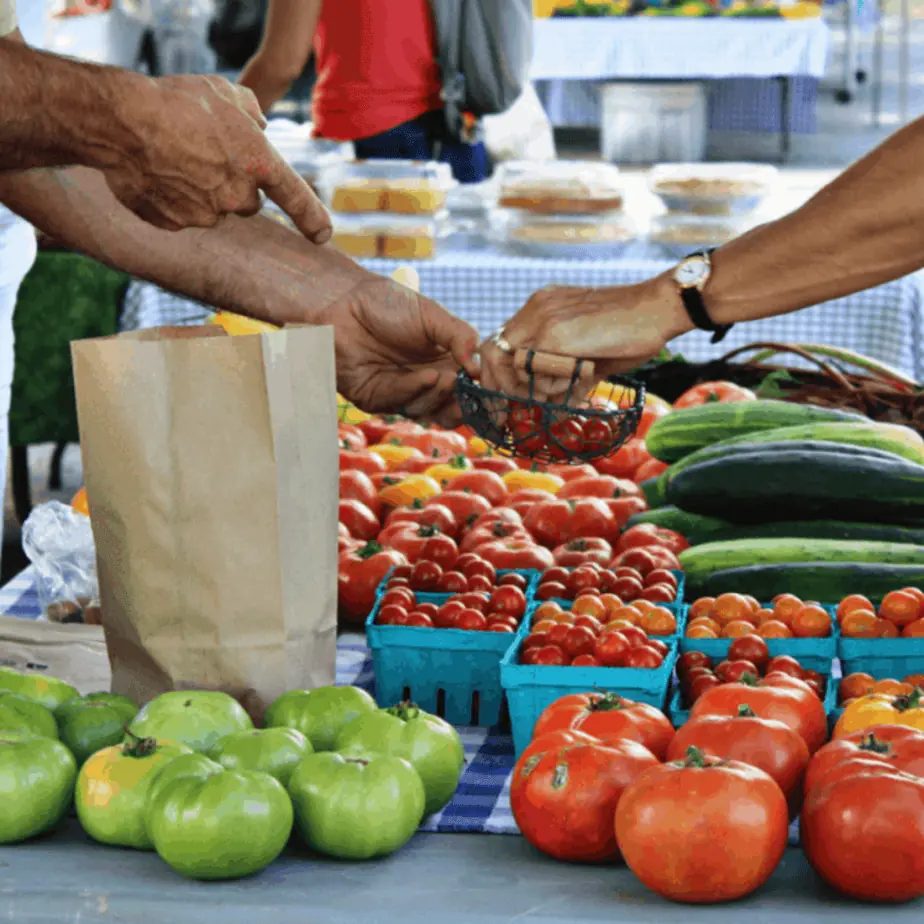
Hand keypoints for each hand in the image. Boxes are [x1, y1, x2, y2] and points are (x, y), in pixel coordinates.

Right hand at [104, 74, 330, 242]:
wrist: (121, 120)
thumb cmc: (175, 100)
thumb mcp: (224, 92)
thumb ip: (251, 112)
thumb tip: (259, 125)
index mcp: (259, 164)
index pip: (297, 198)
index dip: (312, 218)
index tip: (323, 235)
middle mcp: (239, 196)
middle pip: (247, 201)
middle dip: (232, 184)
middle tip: (203, 153)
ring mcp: (207, 214)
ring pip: (213, 208)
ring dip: (200, 189)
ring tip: (172, 156)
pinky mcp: (177, 224)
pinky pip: (181, 214)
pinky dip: (171, 198)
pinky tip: (154, 171)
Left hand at [327, 277, 479, 426]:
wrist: (344, 303)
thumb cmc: (388, 304)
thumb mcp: (433, 316)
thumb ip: (461, 337)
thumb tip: (479, 368)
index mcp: (443, 363)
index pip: (468, 389)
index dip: (482, 396)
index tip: (495, 396)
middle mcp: (424, 383)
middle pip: (451, 409)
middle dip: (462, 404)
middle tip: (465, 386)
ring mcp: (401, 393)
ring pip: (428, 411)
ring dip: (439, 396)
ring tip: (444, 376)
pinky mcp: (377, 400)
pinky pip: (401, 404)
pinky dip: (416, 391)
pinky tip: (425, 376)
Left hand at [480, 275, 690, 397]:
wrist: (659, 307)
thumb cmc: (632, 330)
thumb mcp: (589, 351)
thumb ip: (566, 372)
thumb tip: (555, 404)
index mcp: (542, 307)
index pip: (501, 342)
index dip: (497, 373)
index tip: (505, 399)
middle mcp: (536, 308)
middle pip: (491, 351)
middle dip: (497, 387)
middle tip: (505, 413)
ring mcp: (544, 319)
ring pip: (512, 365)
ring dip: (529, 389)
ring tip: (560, 392)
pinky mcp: (556, 334)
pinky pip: (535, 371)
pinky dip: (549, 387)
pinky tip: (576, 382)